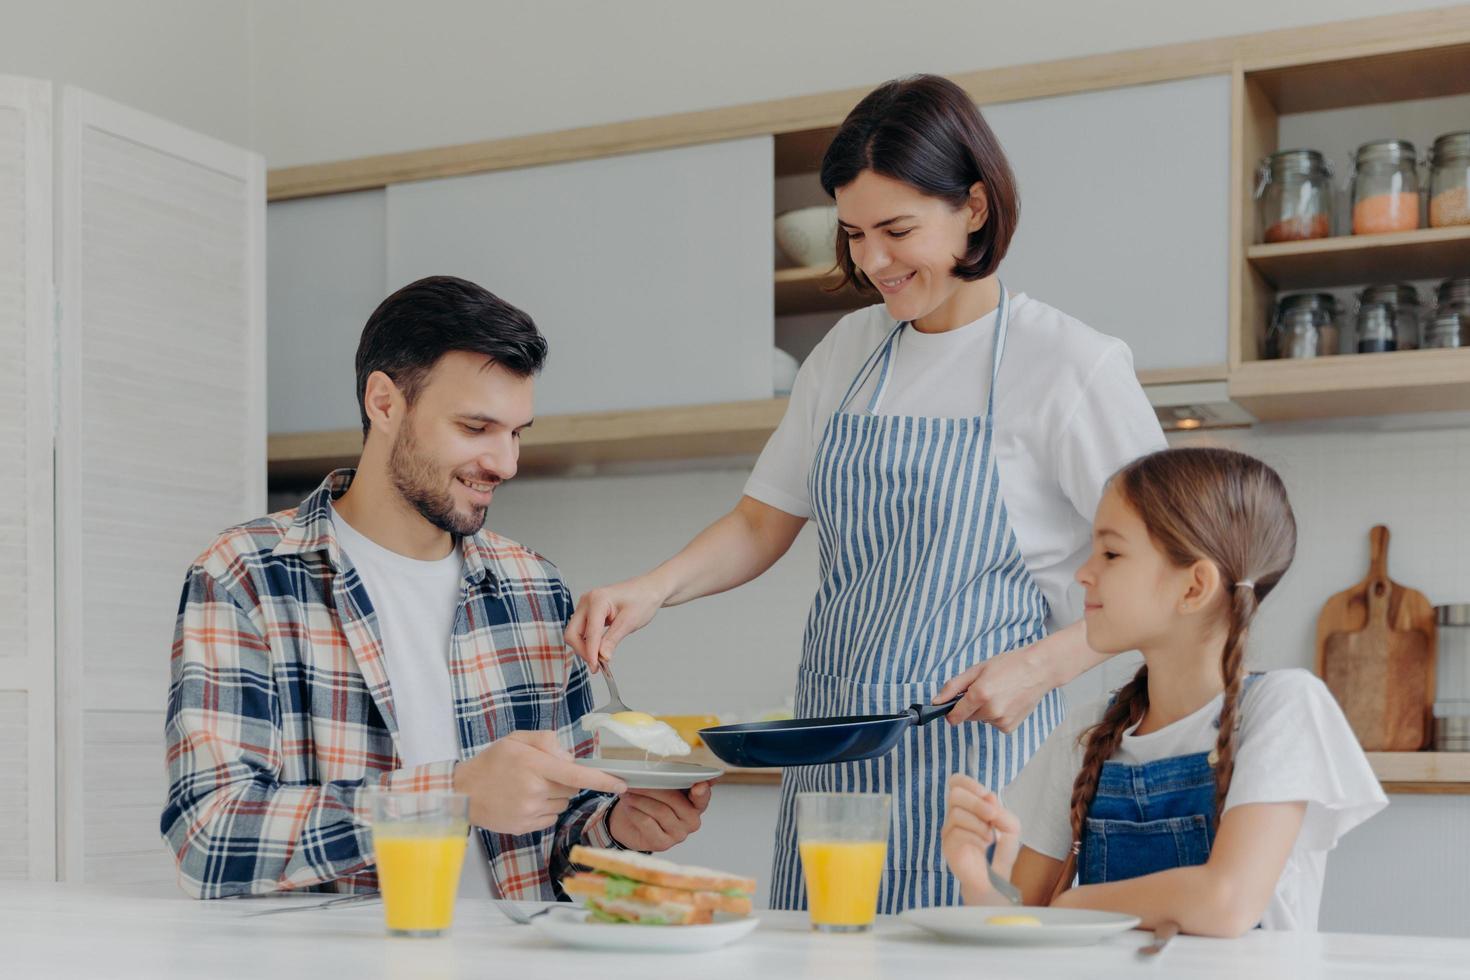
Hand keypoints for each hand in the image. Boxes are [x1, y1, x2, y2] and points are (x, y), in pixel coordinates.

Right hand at [453, 730, 626, 834]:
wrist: (462, 792)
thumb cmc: (491, 762)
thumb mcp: (516, 739)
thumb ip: (546, 741)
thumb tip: (569, 758)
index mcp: (534, 766)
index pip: (576, 775)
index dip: (602, 780)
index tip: (621, 784)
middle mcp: (534, 791)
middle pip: (572, 789)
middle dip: (565, 781)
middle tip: (542, 773)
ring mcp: (529, 812)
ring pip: (562, 804)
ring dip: (554, 796)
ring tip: (528, 787)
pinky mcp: (525, 827)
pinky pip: (550, 818)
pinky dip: (545, 809)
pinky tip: (525, 801)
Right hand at [565, 576, 667, 671]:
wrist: (649, 589)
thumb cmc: (643, 599)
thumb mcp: (630, 622)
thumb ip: (613, 639)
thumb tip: (602, 657)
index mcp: (597, 600)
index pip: (589, 633)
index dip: (590, 653)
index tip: (596, 668)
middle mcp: (587, 601)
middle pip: (572, 633)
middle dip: (582, 651)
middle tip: (597, 666)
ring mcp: (586, 606)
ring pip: (575, 633)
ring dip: (584, 647)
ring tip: (600, 659)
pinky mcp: (589, 612)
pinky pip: (582, 630)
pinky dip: (588, 642)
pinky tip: (599, 650)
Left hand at [607, 782, 712, 851]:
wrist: (631, 824)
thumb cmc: (651, 803)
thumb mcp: (663, 788)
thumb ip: (674, 779)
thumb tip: (678, 767)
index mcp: (697, 805)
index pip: (703, 797)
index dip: (702, 791)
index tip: (698, 785)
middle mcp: (692, 821)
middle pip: (674, 800)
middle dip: (653, 788)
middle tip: (637, 779)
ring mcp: (679, 835)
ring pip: (659, 810)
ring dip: (640, 798)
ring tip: (629, 791)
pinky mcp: (662, 844)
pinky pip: (647, 822)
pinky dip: (635, 811)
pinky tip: (629, 806)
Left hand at [935, 643, 1052, 731]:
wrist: (1038, 670)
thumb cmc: (1008, 665)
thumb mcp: (977, 669)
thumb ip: (953, 687)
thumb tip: (936, 702)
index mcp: (979, 695)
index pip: (954, 716)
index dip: (951, 711)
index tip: (954, 705)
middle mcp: (990, 711)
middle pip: (968, 717)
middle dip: (971, 706)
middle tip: (986, 688)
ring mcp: (1001, 721)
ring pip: (982, 720)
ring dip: (986, 710)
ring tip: (1000, 693)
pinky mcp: (1010, 727)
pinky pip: (995, 724)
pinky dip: (998, 716)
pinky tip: (1008, 701)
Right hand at [941, 774, 1020, 904]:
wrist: (995, 878)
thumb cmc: (1000, 851)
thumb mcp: (1010, 826)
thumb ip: (1001, 810)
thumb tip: (988, 797)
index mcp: (969, 805)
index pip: (956, 781)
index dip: (969, 783)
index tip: (985, 795)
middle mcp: (956, 814)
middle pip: (955, 793)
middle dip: (977, 804)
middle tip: (992, 817)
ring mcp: (949, 829)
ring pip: (956, 813)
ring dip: (979, 825)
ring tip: (989, 839)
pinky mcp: (947, 845)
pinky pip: (957, 832)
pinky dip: (975, 839)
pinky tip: (981, 848)